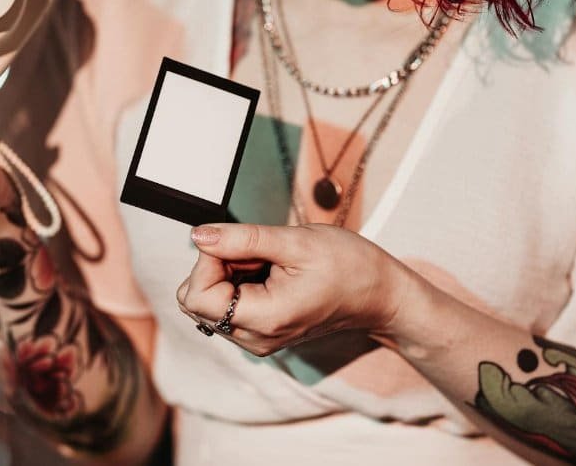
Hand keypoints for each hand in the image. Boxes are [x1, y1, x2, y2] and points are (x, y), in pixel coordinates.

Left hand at [174, 223, 409, 355]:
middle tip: (259, 253)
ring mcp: (256, 339)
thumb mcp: (296, 242)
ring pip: (210, 301)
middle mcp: (253, 339)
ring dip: (230, 273)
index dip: (207, 261)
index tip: (237, 243)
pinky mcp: (260, 332)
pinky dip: (240, 283)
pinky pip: (228, 306)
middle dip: (218, 267)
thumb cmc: (349, 268)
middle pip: (198, 300)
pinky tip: (270, 273)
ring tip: (270, 263)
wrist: (379, 295)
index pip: (196, 296)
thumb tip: (199, 236)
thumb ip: (242, 239)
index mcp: (263, 320)